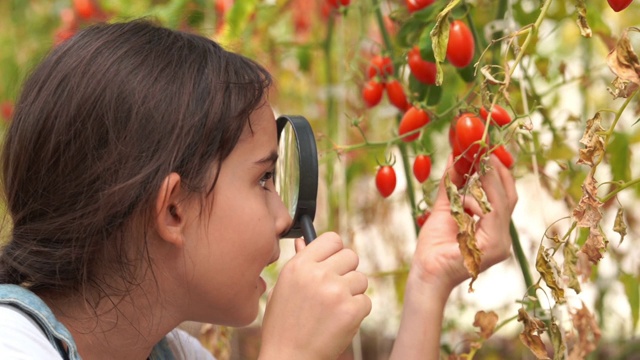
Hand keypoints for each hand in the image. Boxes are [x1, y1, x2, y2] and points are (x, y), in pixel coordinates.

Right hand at [260, 233, 370, 359]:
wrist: (288, 359)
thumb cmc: (283, 326)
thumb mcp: (282, 289)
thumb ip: (298, 262)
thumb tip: (304, 240)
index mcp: (299, 265)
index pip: (332, 239)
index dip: (335, 251)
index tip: (333, 263)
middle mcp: (317, 274)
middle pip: (351, 256)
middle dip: (347, 272)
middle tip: (334, 290)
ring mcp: (335, 291)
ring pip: (361, 279)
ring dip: (353, 293)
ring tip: (334, 310)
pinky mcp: (351, 310)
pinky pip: (366, 301)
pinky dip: (357, 312)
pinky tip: (339, 322)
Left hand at [410, 154, 517, 293]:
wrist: (426, 273)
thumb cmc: (433, 246)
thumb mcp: (444, 208)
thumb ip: (451, 184)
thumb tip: (454, 156)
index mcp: (493, 228)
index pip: (504, 195)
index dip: (498, 172)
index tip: (487, 149)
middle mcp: (502, 236)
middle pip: (509, 196)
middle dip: (497, 170)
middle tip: (484, 149)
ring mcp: (502, 243)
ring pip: (502, 203)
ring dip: (487, 181)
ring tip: (476, 162)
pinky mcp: (495, 247)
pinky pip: (491, 215)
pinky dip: (478, 201)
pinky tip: (465, 194)